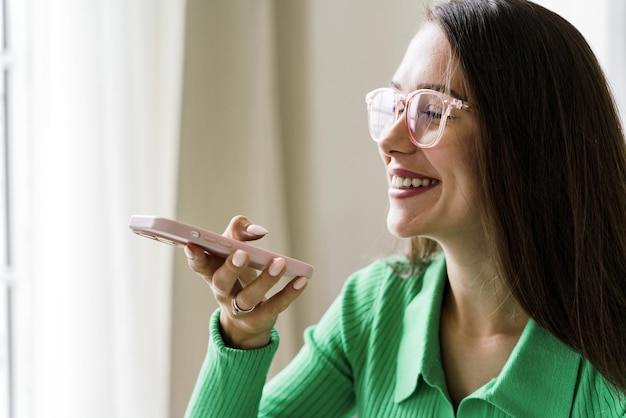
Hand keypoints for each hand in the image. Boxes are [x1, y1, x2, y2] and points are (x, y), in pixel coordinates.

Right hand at [184, 215, 307, 348]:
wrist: (246, 318)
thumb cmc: (238, 274)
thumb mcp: (234, 250)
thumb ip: (239, 232)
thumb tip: (258, 230)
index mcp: (212, 273)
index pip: (199, 265)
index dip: (194, 257)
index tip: (192, 245)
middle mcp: (221, 293)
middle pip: (222, 282)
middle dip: (231, 268)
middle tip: (242, 254)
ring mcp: (239, 310)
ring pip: (248, 298)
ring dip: (264, 280)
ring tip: (280, 262)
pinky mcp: (259, 320)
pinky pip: (274, 307)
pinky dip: (289, 293)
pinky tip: (301, 280)